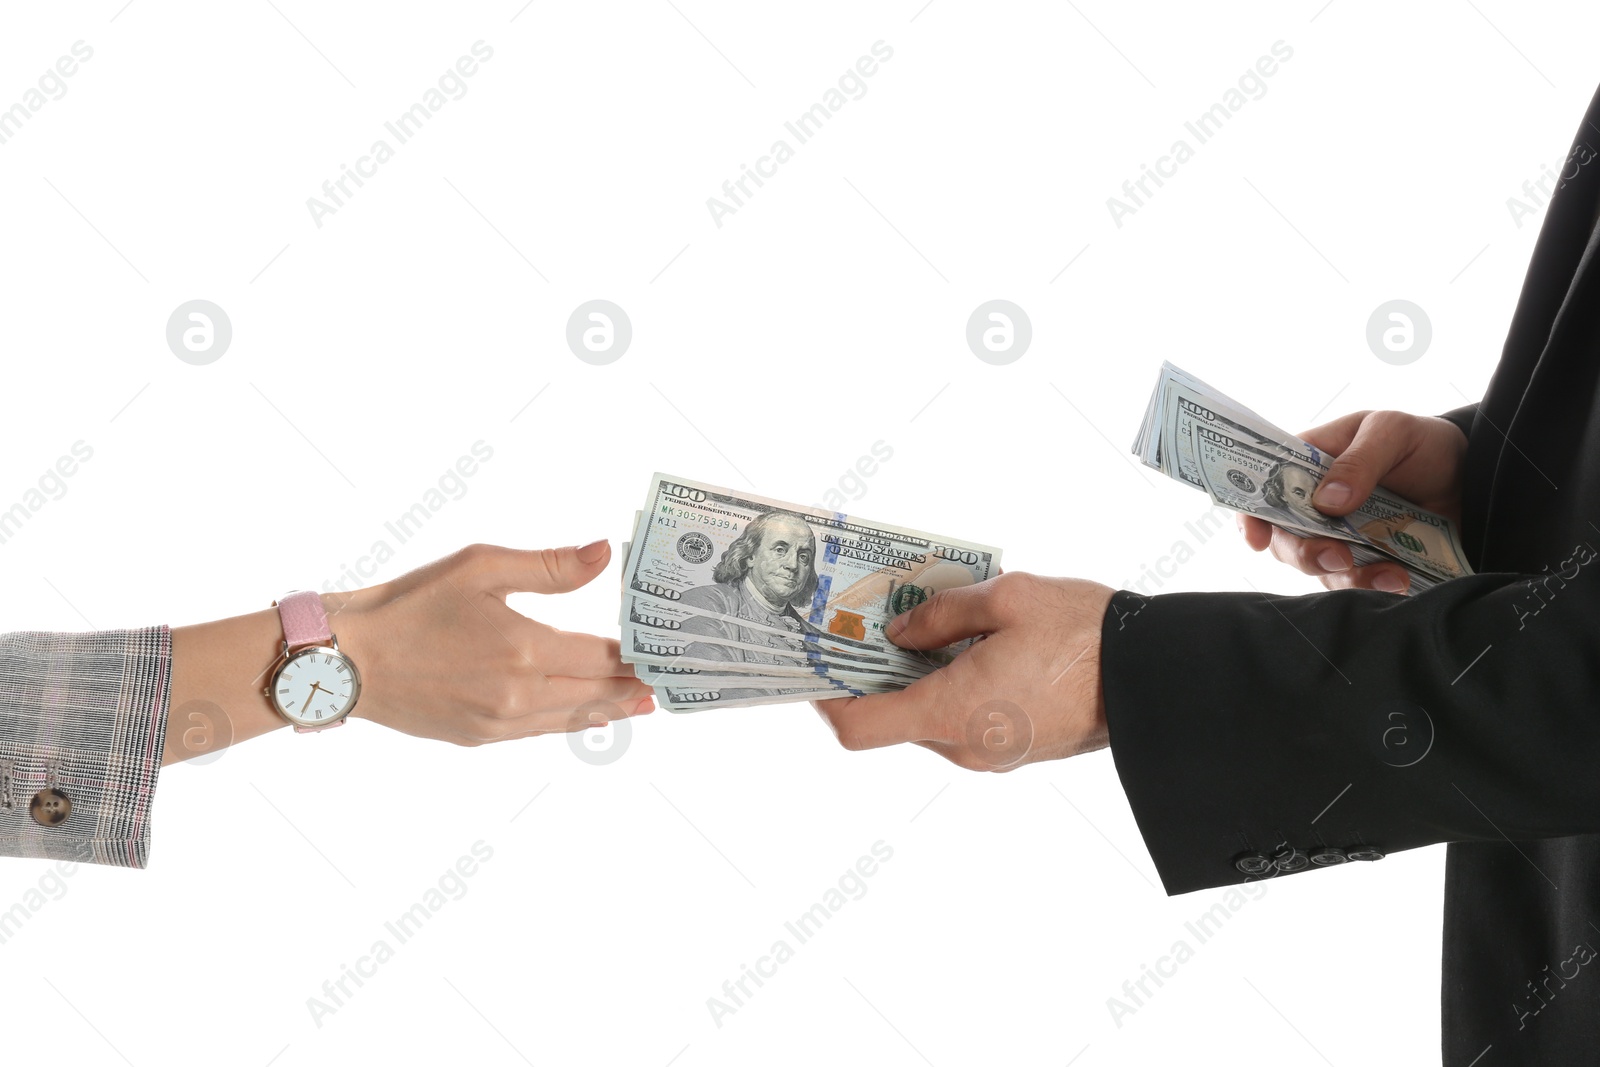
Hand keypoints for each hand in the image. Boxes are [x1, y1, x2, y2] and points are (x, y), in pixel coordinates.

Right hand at [326, 541, 653, 745]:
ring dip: (609, 709)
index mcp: (523, 649)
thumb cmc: (409, 604)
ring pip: (571, 719)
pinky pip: (538, 731)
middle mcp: (517, 695)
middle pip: (595, 694)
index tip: (664, 652)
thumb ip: (550, 566)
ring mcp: (497, 723)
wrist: (345, 658)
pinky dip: (569, 722)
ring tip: (640, 704)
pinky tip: (585, 715)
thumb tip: (605, 553)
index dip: (636, 656)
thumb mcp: (480, 567)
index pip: (601, 657)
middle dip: (632, 686)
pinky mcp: (477, 738)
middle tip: (667, 683)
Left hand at [813, 573, 1113, 770]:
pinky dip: (952, 690)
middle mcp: (965, 746)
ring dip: (919, 679)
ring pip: (929, 719)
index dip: (827, 700)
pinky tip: (971, 648)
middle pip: (893, 718)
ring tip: (931, 626)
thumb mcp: (1005, 599)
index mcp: (952, 712)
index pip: (859, 728)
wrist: (1158, 679)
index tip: (818, 667)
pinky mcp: (1016, 750)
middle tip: (873, 623)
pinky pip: (964, 722)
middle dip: (877, 674)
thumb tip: (898, 633)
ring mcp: (992, 754)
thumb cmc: (1085, 634)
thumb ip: (940, 616)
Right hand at [1237, 409, 1467, 592]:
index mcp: (1310, 463)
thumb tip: (1326, 501)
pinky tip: (1399, 579)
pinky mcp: (1367, 561)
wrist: (1476, 479)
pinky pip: (1354, 583)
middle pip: (1284, 537)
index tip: (1259, 539)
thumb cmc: (1426, 444)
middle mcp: (1316, 504)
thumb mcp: (1394, 431)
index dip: (1252, 515)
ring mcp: (1341, 536)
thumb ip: (1361, 459)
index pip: (1264, 488)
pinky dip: (1372, 586)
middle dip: (1303, 553)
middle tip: (1336, 556)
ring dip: (1343, 576)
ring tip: (1386, 574)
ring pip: (1317, 567)